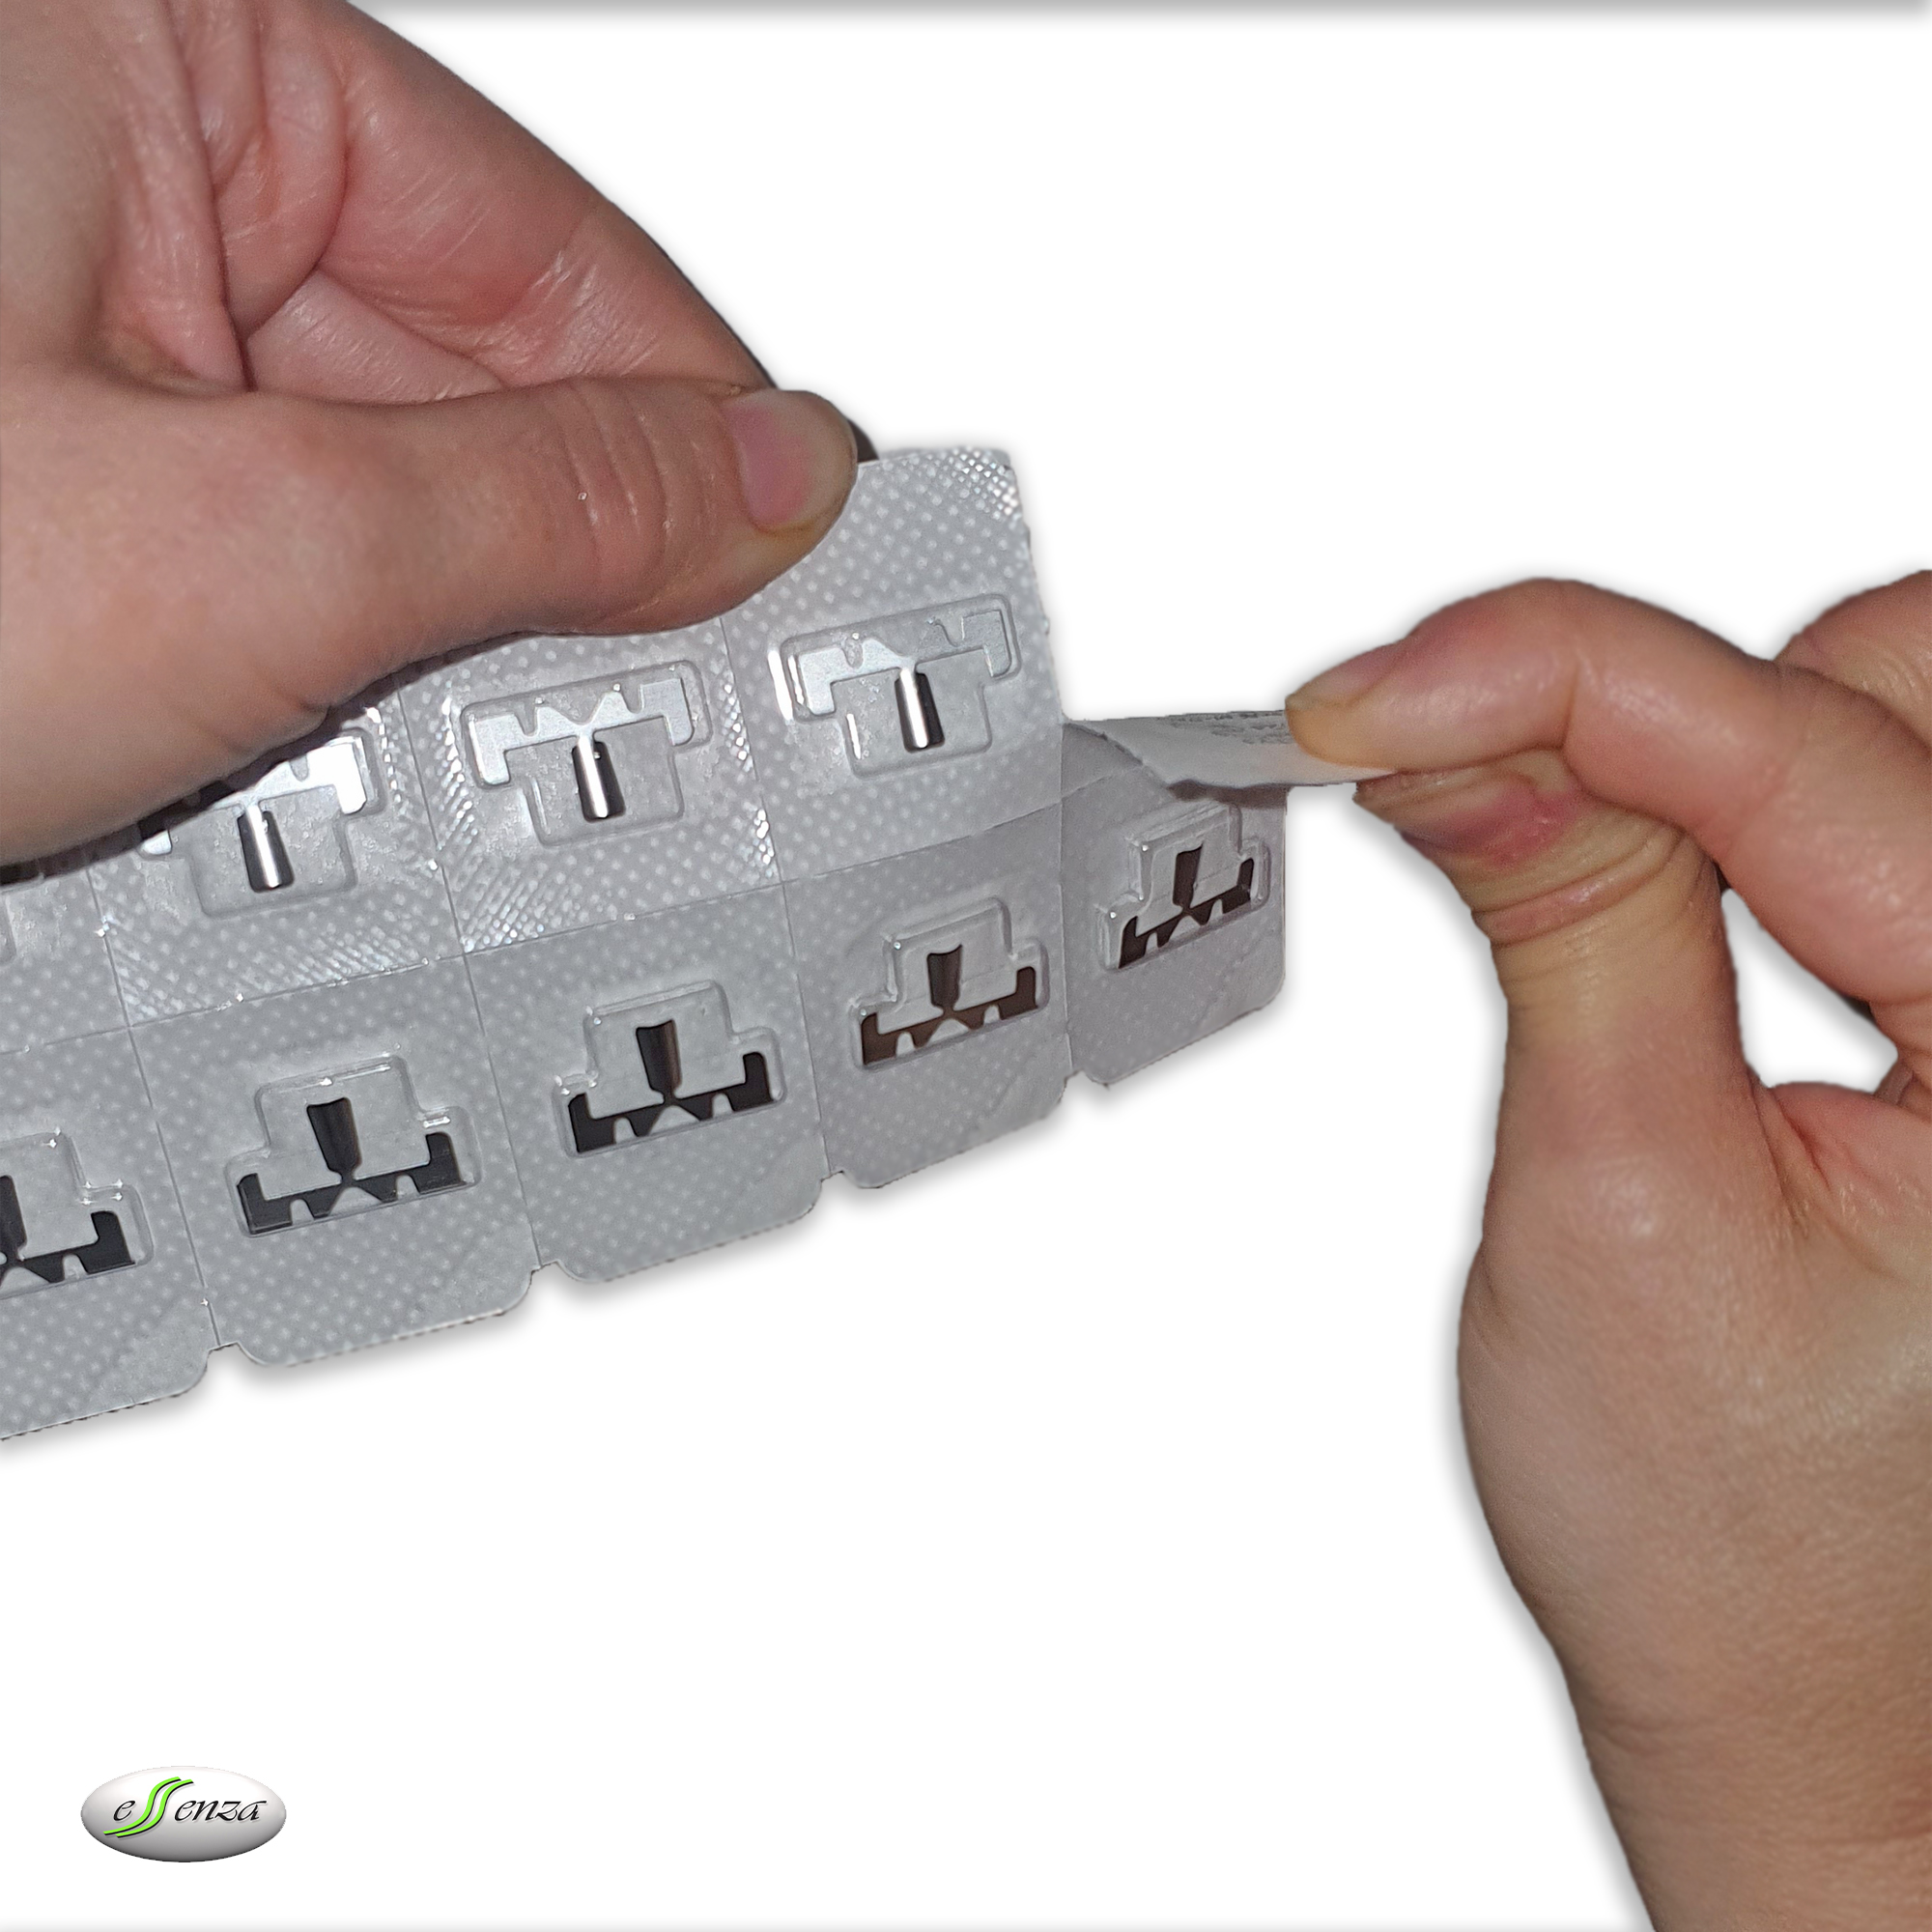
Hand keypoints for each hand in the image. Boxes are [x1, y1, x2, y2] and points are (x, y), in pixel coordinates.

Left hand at [0, 0, 856, 860]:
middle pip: (448, 356)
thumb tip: (764, 480)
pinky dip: (311, 641)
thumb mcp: (252, 551)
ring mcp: (43, 300)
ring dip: (421, 625)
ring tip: (462, 751)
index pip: (527, 230)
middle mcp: (90, 147)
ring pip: (352, 459)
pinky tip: (344, 738)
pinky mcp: (34, 445)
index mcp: (132, 42)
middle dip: (547, 552)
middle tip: (669, 702)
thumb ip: (549, 504)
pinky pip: (250, 519)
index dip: (688, 415)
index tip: (792, 545)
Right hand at [1287, 576, 1931, 1925]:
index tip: (1360, 705)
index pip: (1798, 760)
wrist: (1798, 1676)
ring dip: (1695, 746)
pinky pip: (1867, 801)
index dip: (1547, 686)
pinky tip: (1643, 874)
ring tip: (1562, 871)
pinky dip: (1725, 795)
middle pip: (1892, 679)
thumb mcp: (1611, 1207)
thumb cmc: (1737, 1531)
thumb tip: (1452, 739)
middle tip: (1466, 792)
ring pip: (1884, 709)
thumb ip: (1563, 926)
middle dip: (1658, 710)